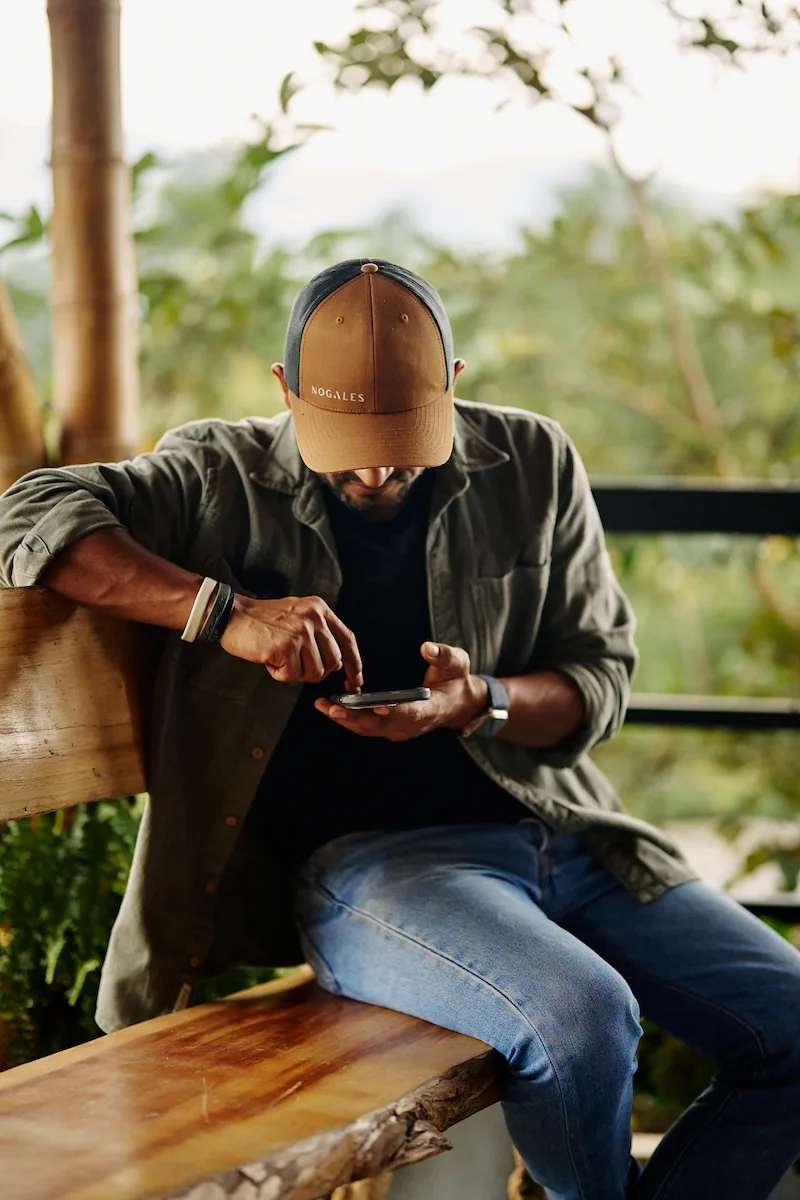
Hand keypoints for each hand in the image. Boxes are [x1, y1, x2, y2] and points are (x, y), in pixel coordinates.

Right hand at [220, 594, 362, 690]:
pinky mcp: (285, 647)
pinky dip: (278, 673)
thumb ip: (318, 634)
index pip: (347, 640)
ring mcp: (301, 633)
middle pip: (332, 662)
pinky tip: (269, 659)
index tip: (354, 681)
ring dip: (294, 672)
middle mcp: (314, 619)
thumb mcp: (297, 614)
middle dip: (315, 671)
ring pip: (314, 672)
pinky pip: (291, 675)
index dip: (354, 664)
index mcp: (319, 609)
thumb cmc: (261, 620)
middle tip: (295, 664)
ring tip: (279, 657)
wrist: (231, 615)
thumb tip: (336, 662)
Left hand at [314, 642, 487, 740]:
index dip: (396, 711)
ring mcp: (400, 729)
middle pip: (382, 725)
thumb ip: (443, 655)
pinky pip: (367, 726)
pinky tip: (331, 706)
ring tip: (324, 706)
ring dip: (347, 719)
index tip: (379, 707)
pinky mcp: (390, 727)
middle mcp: (413, 724)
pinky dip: (350, 717)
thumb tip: (427, 647)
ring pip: (370, 728)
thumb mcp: (457, 663)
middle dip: (357, 717)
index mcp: (431, 709)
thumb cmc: (457, 680)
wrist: (458, 702)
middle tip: (334, 707)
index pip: (412, 713)